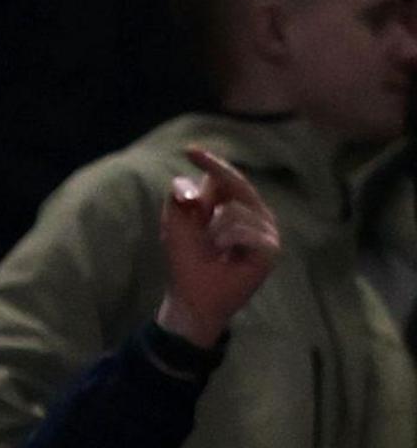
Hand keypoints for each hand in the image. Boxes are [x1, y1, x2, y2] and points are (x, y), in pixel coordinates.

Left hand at [156, 145, 279, 349]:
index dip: (211, 163)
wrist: (193, 298)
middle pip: (235, 185)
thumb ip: (180, 200)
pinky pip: (244, 231)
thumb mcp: (177, 227)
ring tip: (213, 249)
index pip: (225, 178)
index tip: (190, 149)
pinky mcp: (271, 248)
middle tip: (192, 204)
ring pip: (235, 210)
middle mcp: (255, 213)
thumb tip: (188, 180)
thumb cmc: (187, 262)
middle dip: (210, 190)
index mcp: (234, 205)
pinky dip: (226, 241)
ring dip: (213, 230)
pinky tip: (225, 255)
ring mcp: (267, 230)